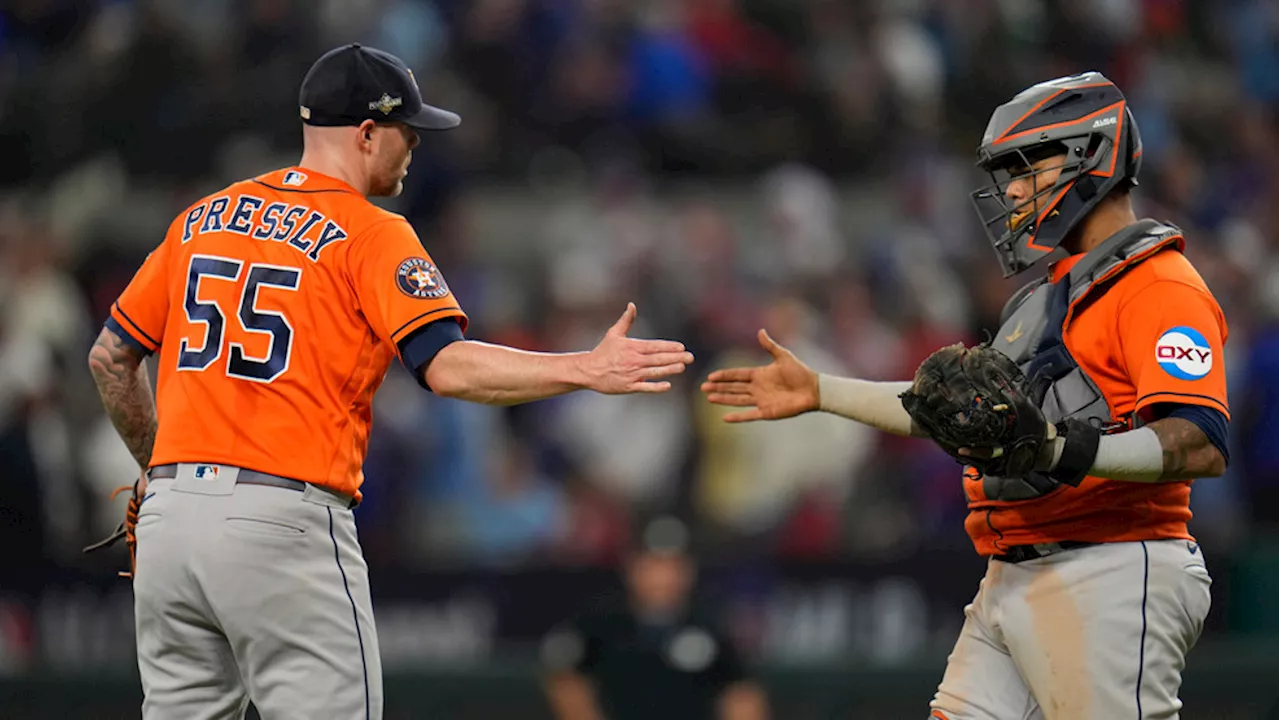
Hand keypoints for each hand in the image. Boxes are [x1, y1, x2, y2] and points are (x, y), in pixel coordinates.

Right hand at [581, 303, 693, 393]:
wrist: (588, 370)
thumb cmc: (603, 351)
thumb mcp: (614, 334)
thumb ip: (626, 320)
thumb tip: (632, 305)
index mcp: (632, 347)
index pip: (654, 346)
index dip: (669, 347)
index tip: (682, 347)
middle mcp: (634, 361)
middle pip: (658, 359)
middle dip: (676, 358)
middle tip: (690, 357)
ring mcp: (632, 375)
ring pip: (654, 372)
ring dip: (669, 370)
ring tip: (682, 368)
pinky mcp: (628, 387)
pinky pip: (645, 387)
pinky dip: (656, 387)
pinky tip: (668, 386)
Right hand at [700, 329, 818, 421]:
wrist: (813, 390)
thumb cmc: (800, 372)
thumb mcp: (783, 356)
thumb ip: (770, 346)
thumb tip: (760, 331)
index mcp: (759, 374)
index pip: (737, 375)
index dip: (724, 375)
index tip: (710, 376)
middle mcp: (757, 388)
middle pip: (733, 387)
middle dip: (718, 387)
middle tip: (703, 388)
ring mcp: (761, 400)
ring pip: (737, 400)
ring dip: (723, 399)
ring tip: (709, 398)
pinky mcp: (767, 412)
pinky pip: (749, 415)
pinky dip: (738, 417)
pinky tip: (725, 417)